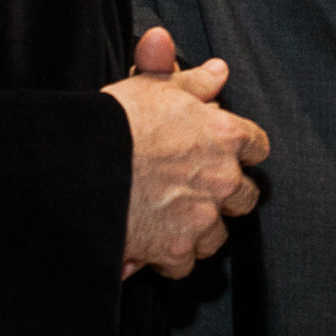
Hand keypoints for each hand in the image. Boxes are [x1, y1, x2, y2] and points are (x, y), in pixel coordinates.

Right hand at [104, 36, 267, 278]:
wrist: (80, 167)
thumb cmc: (114, 122)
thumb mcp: (153, 88)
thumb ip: (192, 81)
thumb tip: (219, 71)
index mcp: (224, 135)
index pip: (256, 146)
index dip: (239, 152)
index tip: (223, 156)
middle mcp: (223, 178)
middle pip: (245, 197)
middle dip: (224, 198)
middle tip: (192, 192)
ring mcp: (203, 217)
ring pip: (216, 235)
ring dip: (197, 232)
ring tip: (167, 222)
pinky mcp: (176, 250)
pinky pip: (184, 265)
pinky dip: (166, 260)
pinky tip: (147, 247)